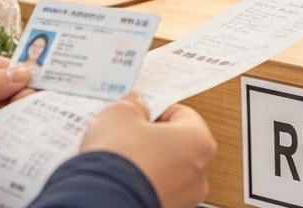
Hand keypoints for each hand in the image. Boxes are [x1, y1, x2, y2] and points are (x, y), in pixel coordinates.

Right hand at [80, 95, 216, 207]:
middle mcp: (199, 174)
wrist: (102, 201)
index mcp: (200, 143)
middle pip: (176, 142)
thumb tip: (134, 105)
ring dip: (147, 160)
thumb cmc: (120, 163)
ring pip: (166, 168)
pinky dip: (141, 181)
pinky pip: (155, 187)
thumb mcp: (120, 115)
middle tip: (128, 133)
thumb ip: (133, 104)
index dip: (156, 109)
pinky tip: (121, 177)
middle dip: (151, 136)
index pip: (181, 114)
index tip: (139, 112)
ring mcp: (184, 197)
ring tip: (121, 157)